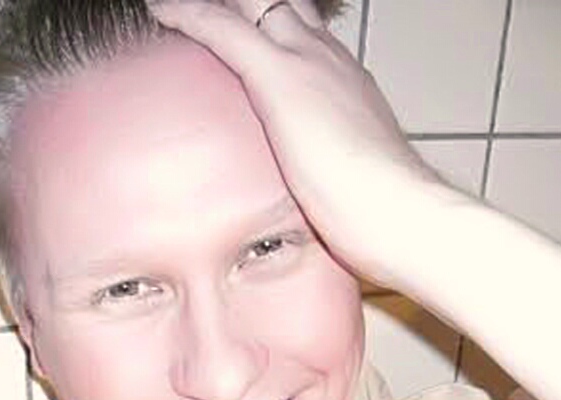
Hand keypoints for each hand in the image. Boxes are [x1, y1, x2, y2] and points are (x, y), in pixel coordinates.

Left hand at [151, 0, 447, 286]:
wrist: (400, 213)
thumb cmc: (385, 217)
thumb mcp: (352, 187)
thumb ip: (333, 183)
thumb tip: (326, 213)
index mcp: (349, 86)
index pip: (308, 39)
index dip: (281, 34)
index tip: (258, 42)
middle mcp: (331, 62)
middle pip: (283, 7)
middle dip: (251, 7)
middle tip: (223, 14)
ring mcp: (307, 62)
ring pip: (256, 4)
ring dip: (223, 6)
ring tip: (181, 9)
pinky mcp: (279, 76)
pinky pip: (222, 27)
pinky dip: (188, 14)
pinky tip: (160, 9)